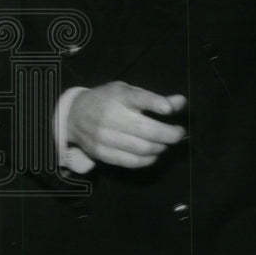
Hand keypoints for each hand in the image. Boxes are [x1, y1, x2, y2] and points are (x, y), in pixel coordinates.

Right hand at [67, 81, 185, 167]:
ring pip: (142, 148)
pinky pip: (131, 162)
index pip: (139, 99)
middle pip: (146, 130)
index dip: (155, 103)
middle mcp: (111, 116)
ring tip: (166, 143)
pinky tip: (154, 153)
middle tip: (179, 133)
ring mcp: (104, 137)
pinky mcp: (101, 153)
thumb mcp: (128, 92)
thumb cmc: (108, 101)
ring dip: (161, 147)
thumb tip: (181, 102)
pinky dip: (148, 160)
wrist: (74, 116)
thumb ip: (155, 98)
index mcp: (119, 96)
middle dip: (169, 134)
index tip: (169, 109)